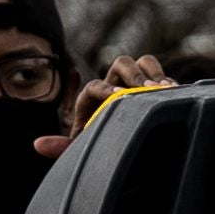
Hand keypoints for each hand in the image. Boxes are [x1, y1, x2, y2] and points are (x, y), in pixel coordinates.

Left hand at [45, 53, 170, 154]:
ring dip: (153, 73)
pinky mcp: (154, 88)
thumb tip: (38, 144)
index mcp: (93, 98)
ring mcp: (135, 83)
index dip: (105, 89)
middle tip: (147, 90)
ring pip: (143, 62)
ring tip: (164, 90)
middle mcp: (114, 84)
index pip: (95, 86)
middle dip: (133, 75)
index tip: (117, 97)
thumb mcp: (83, 149)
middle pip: (121, 64)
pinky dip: (167, 80)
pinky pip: (160, 74)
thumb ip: (63, 147)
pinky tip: (175, 93)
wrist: (127, 150)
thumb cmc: (102, 148)